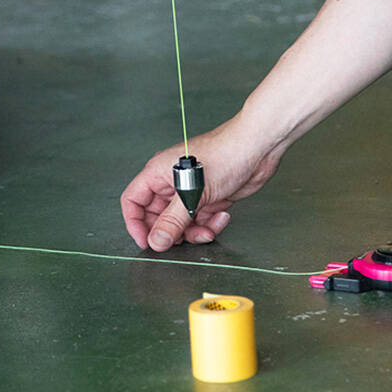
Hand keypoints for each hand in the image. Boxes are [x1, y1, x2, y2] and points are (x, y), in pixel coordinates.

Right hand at [120, 119, 282, 251]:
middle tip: (183, 240)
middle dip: (172, 232)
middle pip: (158, 217)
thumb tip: (156, 241)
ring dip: (194, 231)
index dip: (136, 224)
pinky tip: (223, 215)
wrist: (258, 149)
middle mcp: (171, 182)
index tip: (147, 242)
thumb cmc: (225, 154)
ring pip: (181, 222)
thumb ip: (171, 221)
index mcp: (158, 173)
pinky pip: (200, 220)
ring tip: (208, 229)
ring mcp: (190, 191)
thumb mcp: (193, 194)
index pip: (133, 201)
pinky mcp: (208, 198)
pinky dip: (210, 224)